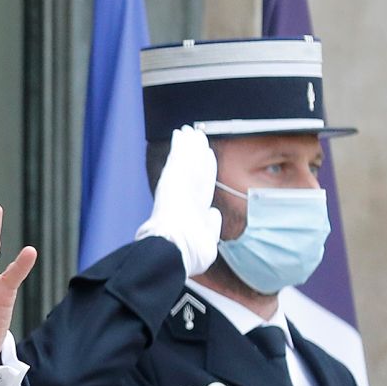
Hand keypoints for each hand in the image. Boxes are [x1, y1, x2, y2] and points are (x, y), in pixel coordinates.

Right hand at [135, 124, 221, 276]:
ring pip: (187, 161)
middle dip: (196, 154)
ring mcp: (177, 188)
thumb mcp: (207, 242)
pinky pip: (178, 160)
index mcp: (191, 212)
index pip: (201, 187)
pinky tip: (181, 134)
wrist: (172, 251)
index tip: (207, 160)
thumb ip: (212, 226)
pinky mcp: (171, 181)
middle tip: (197, 139)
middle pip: (194, 170)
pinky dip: (179, 147)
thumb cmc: (186, 254)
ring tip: (191, 131)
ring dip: (189, 146)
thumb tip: (214, 212)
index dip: (205, 172)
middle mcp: (184, 197)